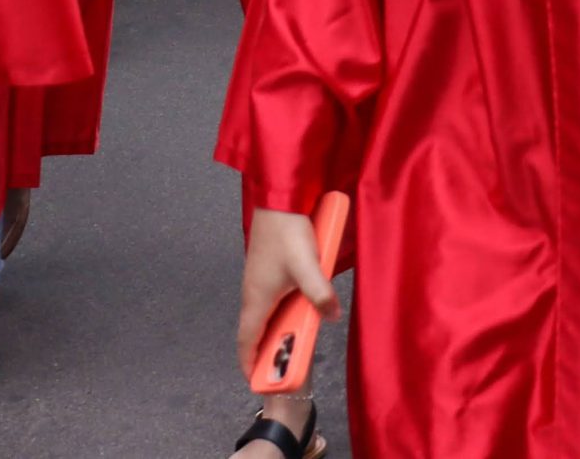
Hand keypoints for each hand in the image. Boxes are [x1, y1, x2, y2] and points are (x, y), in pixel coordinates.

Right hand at [234, 208, 338, 382]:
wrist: (279, 199)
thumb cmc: (286, 232)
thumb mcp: (308, 266)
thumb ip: (320, 294)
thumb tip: (332, 316)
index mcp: (257, 298)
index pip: (246, 340)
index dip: (248, 362)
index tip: (254, 380)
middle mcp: (253, 292)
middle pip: (256, 331)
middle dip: (266, 351)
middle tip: (281, 367)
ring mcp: (258, 280)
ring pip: (264, 314)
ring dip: (275, 330)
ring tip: (294, 343)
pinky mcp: (266, 269)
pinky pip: (271, 300)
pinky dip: (280, 312)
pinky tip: (299, 309)